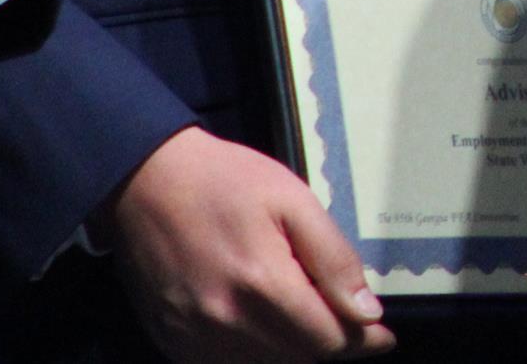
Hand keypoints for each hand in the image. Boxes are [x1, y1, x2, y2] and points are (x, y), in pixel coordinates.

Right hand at [102, 126, 395, 362]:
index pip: (328, 340)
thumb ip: (334, 259)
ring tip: (309, 324)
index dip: (363, 341)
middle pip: (299, 360)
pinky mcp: (173, 342)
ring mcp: (194, 338)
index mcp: (263, 284)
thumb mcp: (293, 200)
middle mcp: (227, 322)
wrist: (145, 181)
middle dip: (331, 345)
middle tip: (350, 325)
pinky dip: (255, 357)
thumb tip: (366, 311)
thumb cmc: (224, 181)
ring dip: (295, 353)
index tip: (382, 336)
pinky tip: (267, 330)